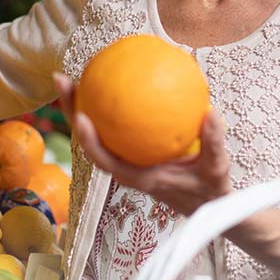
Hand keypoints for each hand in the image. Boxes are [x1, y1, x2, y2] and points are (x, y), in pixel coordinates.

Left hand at [54, 72, 231, 216]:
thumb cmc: (209, 188)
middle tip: (62, 79)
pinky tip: (113, 81)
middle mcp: (126, 168)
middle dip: (72, 110)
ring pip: (97, 132)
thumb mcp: (216, 168)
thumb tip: (210, 112)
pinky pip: (115, 127)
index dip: (90, 141)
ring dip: (81, 105)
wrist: (208, 204)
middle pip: (90, 141)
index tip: (81, 117)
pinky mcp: (133, 152)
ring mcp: (127, 160)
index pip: (106, 161)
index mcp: (139, 177)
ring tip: (75, 75)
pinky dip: (109, 106)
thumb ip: (214, 143)